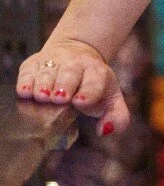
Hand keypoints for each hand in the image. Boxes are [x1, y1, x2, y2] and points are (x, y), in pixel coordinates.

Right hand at [16, 39, 130, 135]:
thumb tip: (105, 130)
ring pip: (48, 72)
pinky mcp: (34, 63)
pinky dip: (26, 80)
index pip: (94, 81)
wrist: (77, 56)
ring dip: (44, 84)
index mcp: (96, 72)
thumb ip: (117, 117)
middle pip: (69, 73)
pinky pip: (29, 70)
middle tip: (59, 99)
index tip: (80, 102)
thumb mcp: (111, 99)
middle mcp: (75, 63)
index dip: (88, 92)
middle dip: (64, 85)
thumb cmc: (92, 85)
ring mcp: (54, 61)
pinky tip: (24, 91)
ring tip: (41, 96)